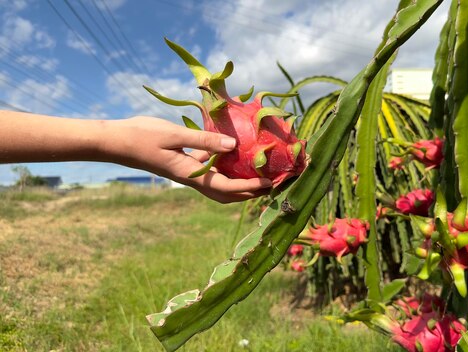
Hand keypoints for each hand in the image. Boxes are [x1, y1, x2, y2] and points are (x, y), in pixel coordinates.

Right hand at [102, 116, 272, 202]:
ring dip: (240, 181)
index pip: (227, 188)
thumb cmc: (143, 136)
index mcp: (191, 175)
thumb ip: (204, 140)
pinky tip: (236, 152)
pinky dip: (226, 166)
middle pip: (227, 193)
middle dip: (250, 192)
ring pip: (220, 183)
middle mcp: (192, 178)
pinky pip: (211, 169)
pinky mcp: (185, 163)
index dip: (250, 187)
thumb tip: (233, 145)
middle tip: (272, 184)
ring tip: (260, 172)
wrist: (117, 141)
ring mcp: (188, 172)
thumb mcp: (174, 134)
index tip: (270, 183)